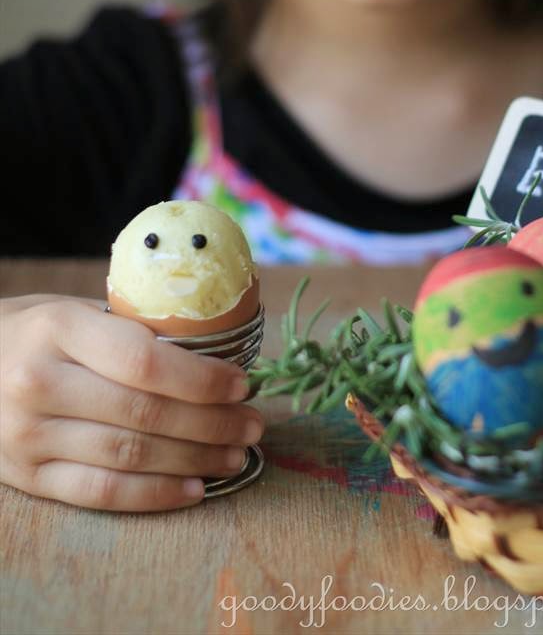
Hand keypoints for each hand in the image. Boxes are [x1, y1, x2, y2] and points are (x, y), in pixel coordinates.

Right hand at [0, 296, 263, 511]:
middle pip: (144, 414)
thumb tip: (215, 352)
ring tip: (235, 456)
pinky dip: (153, 495)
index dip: (201, 379)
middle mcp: (38, 383)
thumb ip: (132, 330)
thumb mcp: (76, 310)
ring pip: (130, 456)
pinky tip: (194, 489)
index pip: (144, 361)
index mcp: (57, 329)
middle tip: (252, 425)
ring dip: (194, 460)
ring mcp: (28, 436)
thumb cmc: (35, 331)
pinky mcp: (26, 477)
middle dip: (211, 424)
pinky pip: (101, 493)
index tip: (241, 384)